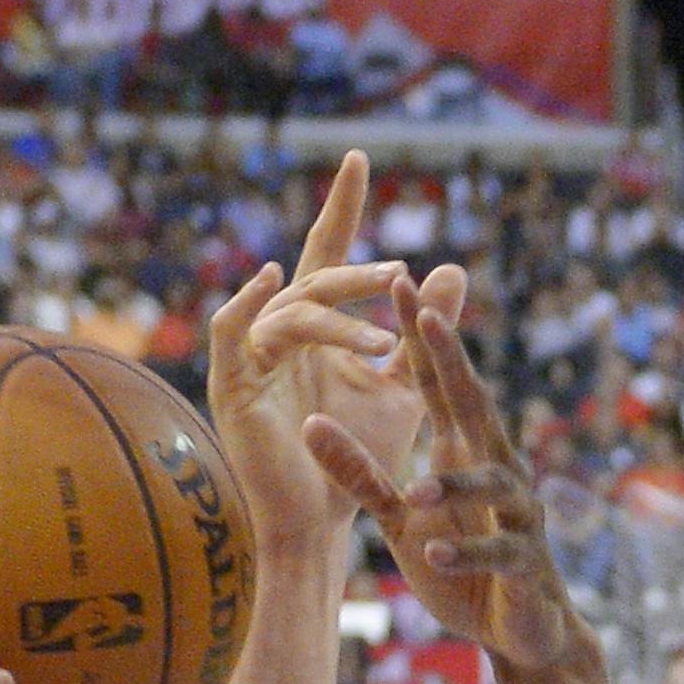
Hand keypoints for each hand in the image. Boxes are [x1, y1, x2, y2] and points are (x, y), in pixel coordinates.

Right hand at [207, 148, 465, 552]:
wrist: (322, 525)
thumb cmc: (358, 459)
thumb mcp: (405, 388)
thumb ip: (424, 331)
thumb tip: (454, 269)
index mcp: (316, 328)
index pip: (329, 255)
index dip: (343, 207)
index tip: (360, 157)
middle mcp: (279, 332)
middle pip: (316, 282)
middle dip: (357, 276)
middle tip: (398, 275)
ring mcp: (252, 357)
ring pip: (290, 311)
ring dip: (336, 322)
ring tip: (380, 346)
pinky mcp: (230, 386)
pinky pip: (232, 330)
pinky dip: (246, 302)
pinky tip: (269, 279)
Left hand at [303, 298, 573, 670]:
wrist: (517, 629)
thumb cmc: (457, 565)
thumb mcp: (398, 517)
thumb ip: (360, 473)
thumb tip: (309, 423)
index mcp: (463, 450)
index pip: (440, 384)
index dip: (420, 336)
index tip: (398, 280)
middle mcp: (496, 468)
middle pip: (475, 405)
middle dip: (452, 361)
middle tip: (427, 316)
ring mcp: (516, 515)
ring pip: (492, 485)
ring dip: (456, 487)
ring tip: (418, 492)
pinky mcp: (523, 565)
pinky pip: (496, 554)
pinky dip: (466, 554)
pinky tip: (436, 555)